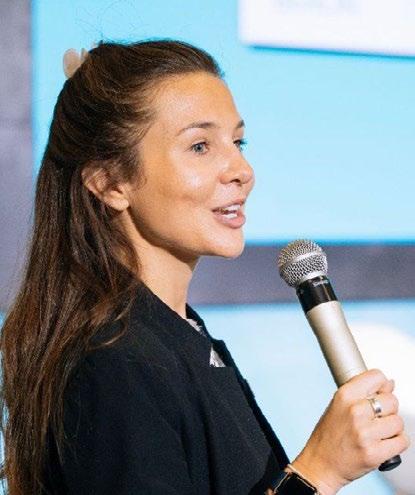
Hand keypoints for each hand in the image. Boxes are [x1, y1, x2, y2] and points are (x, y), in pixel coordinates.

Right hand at [290, 369, 409, 494]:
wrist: (320, 464)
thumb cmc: (328, 435)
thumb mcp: (339, 405)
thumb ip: (363, 393)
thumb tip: (389, 383)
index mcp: (345, 395)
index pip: (377, 376)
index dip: (381, 386)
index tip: (378, 394)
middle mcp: (355, 411)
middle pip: (392, 400)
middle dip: (389, 410)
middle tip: (377, 419)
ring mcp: (365, 433)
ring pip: (398, 422)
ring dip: (393, 429)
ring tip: (378, 433)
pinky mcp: (374, 453)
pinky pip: (402, 441)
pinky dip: (396, 443)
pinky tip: (383, 444)